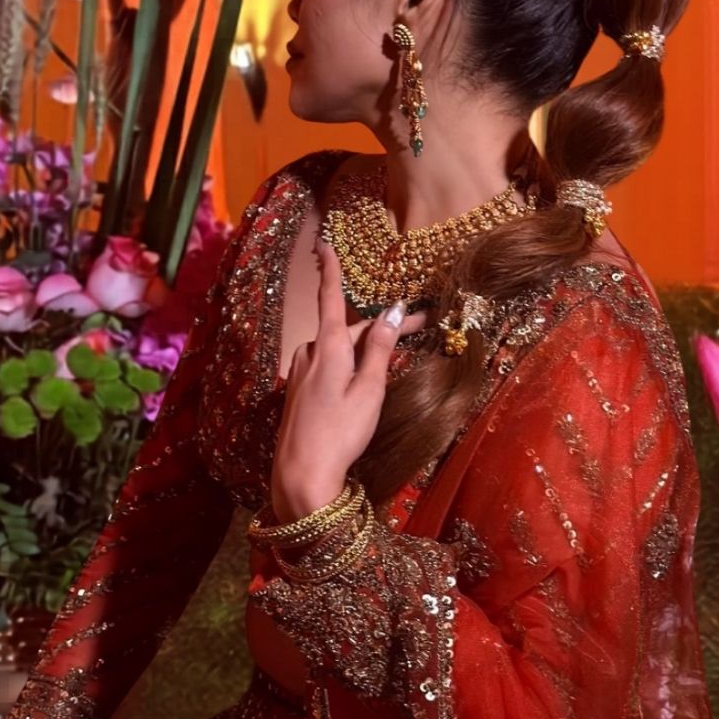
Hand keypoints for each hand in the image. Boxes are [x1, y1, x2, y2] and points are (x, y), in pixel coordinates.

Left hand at [268, 239, 428, 519]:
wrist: (301, 475)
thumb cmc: (341, 432)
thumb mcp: (370, 390)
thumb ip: (381, 349)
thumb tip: (393, 313)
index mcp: (328, 347)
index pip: (330, 297)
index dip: (330, 269)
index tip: (324, 243)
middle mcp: (310, 354)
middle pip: (348, 330)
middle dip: (382, 327)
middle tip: (420, 328)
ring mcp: (301, 374)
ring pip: (339, 350)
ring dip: (366, 349)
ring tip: (396, 360)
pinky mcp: (299, 393)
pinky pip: (329, 367)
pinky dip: (350, 366)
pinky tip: (364, 382)